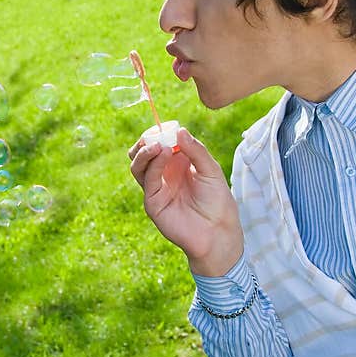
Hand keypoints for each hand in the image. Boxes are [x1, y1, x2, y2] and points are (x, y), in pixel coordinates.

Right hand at [128, 126, 243, 275]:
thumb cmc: (218, 201)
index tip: (168, 125)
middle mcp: (164, 174)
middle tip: (155, 133)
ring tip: (157, 145)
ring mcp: (156, 188)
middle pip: (143, 153)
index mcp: (178, 164)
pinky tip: (162, 153)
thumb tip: (179, 130)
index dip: (160, 133)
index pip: (160, 143)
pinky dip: (152, 163)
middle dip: (145, 141)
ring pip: (138, 165)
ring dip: (144, 151)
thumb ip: (196, 150)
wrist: (218, 231)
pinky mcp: (152, 202)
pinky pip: (147, 179)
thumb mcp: (211, 170)